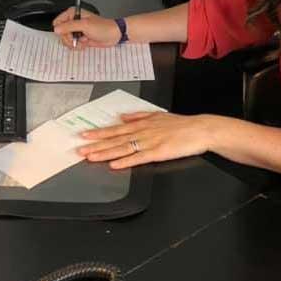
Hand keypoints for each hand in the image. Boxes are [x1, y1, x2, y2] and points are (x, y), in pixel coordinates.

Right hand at [52, 8, 118, 48]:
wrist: (114, 35)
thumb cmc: (103, 27)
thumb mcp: (85, 25)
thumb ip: (69, 26)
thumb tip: (56, 29)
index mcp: (73, 14)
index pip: (58, 22)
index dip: (62, 30)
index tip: (69, 33)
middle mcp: (73, 21)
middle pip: (61, 33)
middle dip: (69, 39)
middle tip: (78, 38)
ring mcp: (76, 30)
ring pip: (66, 40)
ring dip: (74, 43)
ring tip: (83, 41)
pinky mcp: (80, 38)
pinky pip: (72, 44)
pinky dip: (78, 46)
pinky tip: (86, 43)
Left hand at [76, 112, 216, 169]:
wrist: (200, 129)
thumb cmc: (181, 124)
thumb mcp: (158, 115)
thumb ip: (139, 116)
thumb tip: (123, 117)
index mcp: (142, 124)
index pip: (116, 130)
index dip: (99, 133)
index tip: (85, 135)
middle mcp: (142, 132)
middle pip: (115, 140)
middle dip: (96, 144)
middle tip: (80, 148)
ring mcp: (149, 142)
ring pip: (122, 148)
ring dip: (105, 153)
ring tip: (91, 156)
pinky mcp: (158, 152)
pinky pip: (138, 158)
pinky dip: (125, 161)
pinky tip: (114, 164)